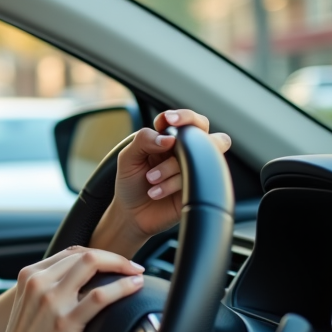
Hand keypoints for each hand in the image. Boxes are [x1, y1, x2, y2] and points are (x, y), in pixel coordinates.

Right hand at [0, 247, 144, 331]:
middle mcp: (38, 282)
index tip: (117, 264)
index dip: (100, 254)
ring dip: (121, 266)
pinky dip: (122, 287)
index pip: (71, 253)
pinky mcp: (65, 322)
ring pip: (92, 264)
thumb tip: (80, 283)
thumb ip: (48, 289)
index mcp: (29, 276)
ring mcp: (51, 301)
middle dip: (115, 258)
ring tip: (137, 274)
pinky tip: (135, 286)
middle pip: (84, 254)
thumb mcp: (29, 305)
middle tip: (134, 268)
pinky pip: (99, 296)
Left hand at [91, 109, 231, 256]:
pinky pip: (197, 178)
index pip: (183, 119)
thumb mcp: (128, 158)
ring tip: (151, 179)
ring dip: (171, 166)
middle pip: (204, 130)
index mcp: (168, 139)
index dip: (181, 116)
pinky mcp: (199, 187)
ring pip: (200, 154)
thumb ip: (143, 141)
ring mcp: (194, 169)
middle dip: (190, 131)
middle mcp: (185, 151)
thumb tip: (168, 139)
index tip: (168, 120)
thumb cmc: (131, 183)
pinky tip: (157, 191)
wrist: (132, 215)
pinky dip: (173, 184)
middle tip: (170, 143)